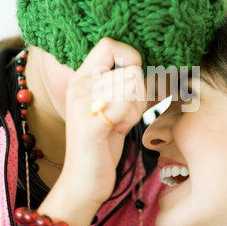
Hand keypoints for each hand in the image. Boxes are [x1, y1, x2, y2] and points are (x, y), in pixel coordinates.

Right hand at [38, 38, 147, 225]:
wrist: (84, 181)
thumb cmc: (102, 144)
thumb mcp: (112, 108)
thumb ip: (123, 86)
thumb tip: (147, 71)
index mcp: (82, 78)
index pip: (109, 45)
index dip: (131, 57)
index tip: (134, 82)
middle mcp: (79, 85)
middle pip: (131, 71)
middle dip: (139, 97)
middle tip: (125, 116)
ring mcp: (82, 103)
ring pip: (132, 88)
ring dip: (135, 110)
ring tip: (119, 125)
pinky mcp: (91, 122)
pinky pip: (126, 106)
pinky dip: (130, 120)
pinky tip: (117, 132)